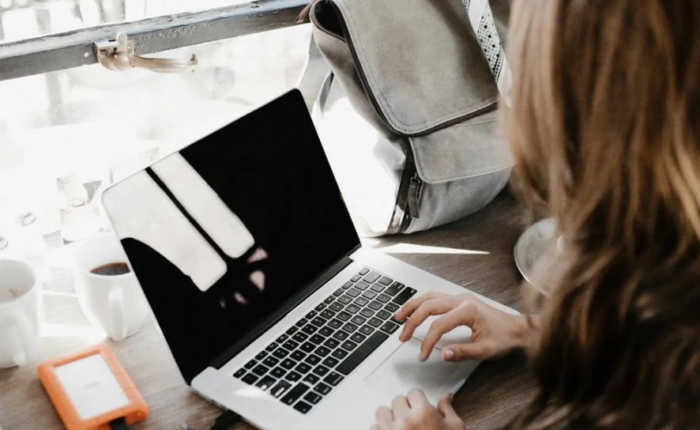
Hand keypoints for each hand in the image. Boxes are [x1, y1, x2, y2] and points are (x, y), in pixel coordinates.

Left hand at [372, 390, 463, 429]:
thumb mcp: (455, 429)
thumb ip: (447, 411)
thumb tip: (446, 397)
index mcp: (424, 413)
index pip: (414, 393)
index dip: (419, 401)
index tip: (421, 408)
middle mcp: (404, 420)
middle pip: (397, 401)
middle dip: (405, 408)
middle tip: (413, 420)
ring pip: (382, 412)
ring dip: (390, 418)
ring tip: (400, 427)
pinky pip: (373, 428)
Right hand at [395, 292, 530, 361]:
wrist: (517, 328)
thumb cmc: (504, 338)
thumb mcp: (485, 350)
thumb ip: (462, 352)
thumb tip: (443, 354)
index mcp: (468, 310)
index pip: (438, 325)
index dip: (427, 342)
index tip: (422, 355)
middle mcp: (461, 300)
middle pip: (428, 306)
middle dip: (412, 322)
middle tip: (402, 336)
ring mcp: (460, 297)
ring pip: (429, 297)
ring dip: (412, 307)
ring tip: (398, 317)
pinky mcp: (459, 300)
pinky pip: (435, 297)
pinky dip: (421, 303)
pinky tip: (414, 310)